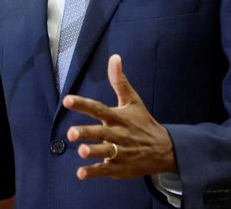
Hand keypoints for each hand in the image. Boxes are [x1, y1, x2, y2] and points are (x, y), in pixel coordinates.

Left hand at [63, 54, 176, 179]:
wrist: (164, 150)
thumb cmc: (143, 122)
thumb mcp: (133, 100)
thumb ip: (119, 81)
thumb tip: (114, 57)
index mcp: (118, 117)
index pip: (98, 108)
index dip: (82, 104)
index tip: (66, 100)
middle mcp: (118, 134)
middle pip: (100, 133)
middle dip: (87, 133)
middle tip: (71, 133)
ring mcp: (120, 152)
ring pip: (104, 153)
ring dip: (93, 152)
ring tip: (81, 151)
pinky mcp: (120, 168)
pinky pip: (105, 171)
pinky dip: (94, 172)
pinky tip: (81, 173)